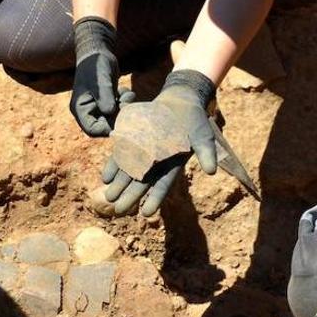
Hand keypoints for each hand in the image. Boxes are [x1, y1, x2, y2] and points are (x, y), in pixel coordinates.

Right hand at [70, 17, 133, 136]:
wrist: (97, 51)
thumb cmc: (95, 65)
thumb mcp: (101, 81)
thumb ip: (105, 97)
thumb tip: (110, 113)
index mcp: (80, 109)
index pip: (93, 130)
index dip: (107, 129)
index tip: (121, 118)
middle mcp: (88, 110)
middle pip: (104, 126)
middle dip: (118, 117)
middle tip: (126, 103)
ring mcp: (97, 106)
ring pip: (113, 118)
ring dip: (123, 109)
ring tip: (126, 94)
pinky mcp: (106, 101)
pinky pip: (117, 110)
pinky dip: (124, 103)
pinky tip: (124, 91)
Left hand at [101, 69, 235, 216]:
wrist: (179, 103)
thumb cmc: (194, 122)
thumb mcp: (203, 137)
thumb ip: (207, 153)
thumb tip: (211, 171)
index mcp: (172, 167)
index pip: (162, 186)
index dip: (154, 199)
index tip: (146, 213)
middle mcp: (156, 163)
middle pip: (141, 183)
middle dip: (130, 196)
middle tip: (119, 210)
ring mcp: (143, 152)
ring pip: (128, 172)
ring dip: (118, 184)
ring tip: (108, 197)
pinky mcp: (133, 140)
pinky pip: (121, 156)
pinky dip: (114, 166)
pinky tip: (105, 177)